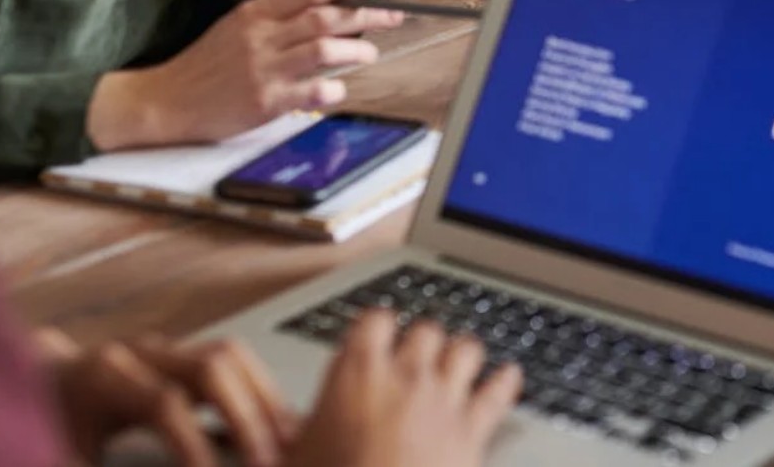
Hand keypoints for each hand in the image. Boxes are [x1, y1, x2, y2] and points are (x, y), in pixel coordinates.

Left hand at [42, 329, 296, 466]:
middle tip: (272, 461)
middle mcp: (136, 352)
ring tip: (290, 442)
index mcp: (101, 379)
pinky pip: (229, 361)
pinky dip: (257, 392)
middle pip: (212, 365)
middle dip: (249, 416)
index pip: (166, 405)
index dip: (195, 448)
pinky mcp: (174, 353)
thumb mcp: (54, 454)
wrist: (28, 385)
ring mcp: (159, 347)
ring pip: (229, 355)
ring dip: (264, 399)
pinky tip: (276, 426)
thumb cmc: (39, 426)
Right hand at [86, 0, 402, 149]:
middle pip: (326, 17)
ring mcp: (264, 69)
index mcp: (255, 13)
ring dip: (356, 50)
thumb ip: (274, 17)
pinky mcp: (264, 102)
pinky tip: (337, 89)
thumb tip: (323, 10)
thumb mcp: (234, 27)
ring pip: (325, 50)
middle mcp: (261, 37)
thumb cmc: (204, 64)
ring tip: (369, 53)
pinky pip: (312, 92)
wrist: (164, 100)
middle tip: (394, 17)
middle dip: (367, 15)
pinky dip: (333, 89)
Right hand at [287, 312, 521, 466]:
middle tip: (415, 356)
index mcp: (357, 374)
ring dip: (461, 355)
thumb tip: (267, 422)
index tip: (375, 336)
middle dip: (421, 342)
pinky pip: (499, 390)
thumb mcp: (290, 457)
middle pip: (425, 330)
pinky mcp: (474, 429)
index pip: (374, 320)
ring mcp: (443, 399)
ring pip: (466, 348)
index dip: (377, 328)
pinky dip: (504, 382)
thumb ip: (286, 428)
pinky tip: (506, 378)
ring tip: (457, 361)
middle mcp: (405, 377)